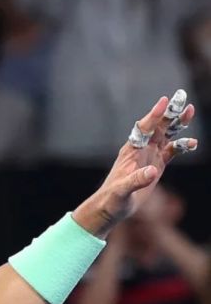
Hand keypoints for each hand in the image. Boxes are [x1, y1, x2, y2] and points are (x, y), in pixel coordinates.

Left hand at [73, 92, 196, 237]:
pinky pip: (171, 151)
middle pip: (157, 126)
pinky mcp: (156, 165)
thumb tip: (153, 172)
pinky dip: (182, 146)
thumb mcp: (123, 190)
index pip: (143, 128)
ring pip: (166, 135)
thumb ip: (137, 180)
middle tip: (182, 96)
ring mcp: (149, 156)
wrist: (111, 208)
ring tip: (190, 111)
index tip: (164, 101)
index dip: (154, 115)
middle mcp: (140, 149)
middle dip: (169, 112)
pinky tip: (193, 143)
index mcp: (131, 150)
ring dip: (177, 124)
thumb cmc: (112, 199)